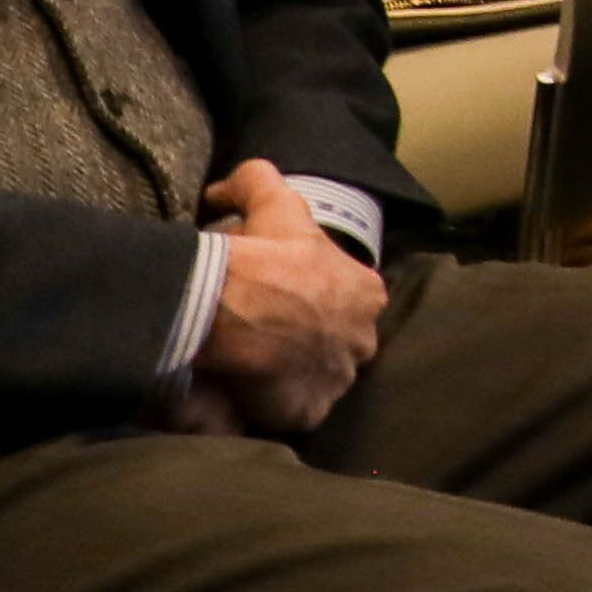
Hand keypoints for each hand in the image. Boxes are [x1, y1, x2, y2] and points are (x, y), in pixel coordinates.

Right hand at [187, 159, 386, 434]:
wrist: (226, 306)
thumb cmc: (261, 254)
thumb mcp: (271, 200)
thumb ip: (257, 180)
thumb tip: (224, 188)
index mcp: (367, 292)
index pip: (346, 298)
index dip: (310, 297)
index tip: (277, 297)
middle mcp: (365, 337)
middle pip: (337, 340)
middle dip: (309, 337)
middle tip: (264, 333)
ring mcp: (340, 378)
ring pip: (318, 376)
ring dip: (293, 372)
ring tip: (254, 366)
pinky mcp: (311, 411)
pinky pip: (295, 410)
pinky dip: (276, 404)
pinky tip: (251, 392)